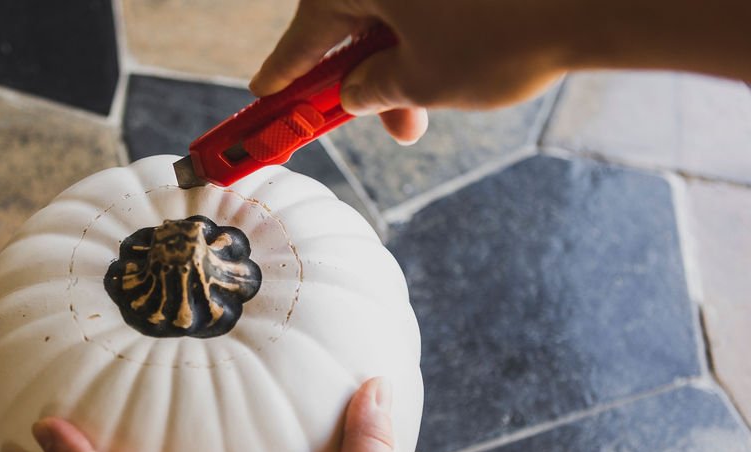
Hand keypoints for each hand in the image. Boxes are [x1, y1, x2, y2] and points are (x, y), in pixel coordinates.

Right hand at [249, 0, 573, 141]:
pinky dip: (426, 32)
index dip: (284, 71)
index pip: (305, 32)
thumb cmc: (507, 36)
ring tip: (421, 109)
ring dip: (399, 61)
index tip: (264, 93)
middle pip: (350, 16)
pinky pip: (426, 1)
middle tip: (365, 120)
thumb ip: (372, 89)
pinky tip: (448, 62)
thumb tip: (355, 92)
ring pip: (392, 10)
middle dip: (357, 76)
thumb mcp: (421, 81)